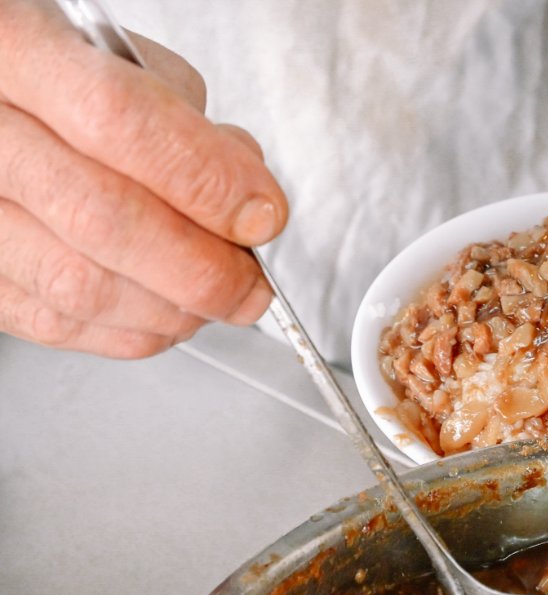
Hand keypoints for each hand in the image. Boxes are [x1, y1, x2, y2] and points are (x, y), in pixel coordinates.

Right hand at [0, 0, 287, 357]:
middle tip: (253, 281)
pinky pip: (57, 323)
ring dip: (175, 308)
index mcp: (15, 52)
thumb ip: (183, 114)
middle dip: (206, 267)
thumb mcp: (115, 52)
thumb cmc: (48, 75)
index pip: (119, 121)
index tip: (264, 215)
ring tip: (218, 296)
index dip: (208, 180)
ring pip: (80, 286)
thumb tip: (242, 193)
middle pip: (102, 218)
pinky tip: (169, 313)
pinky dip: (134, 331)